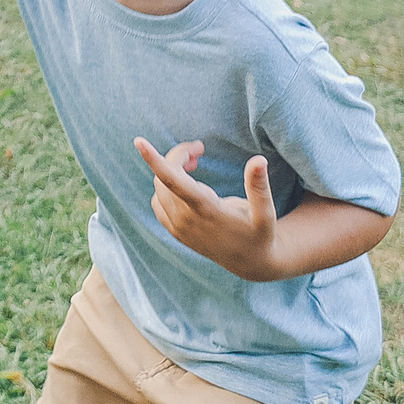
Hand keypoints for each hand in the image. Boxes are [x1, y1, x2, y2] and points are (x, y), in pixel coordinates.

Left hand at [135, 138, 285, 281]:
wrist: (250, 263)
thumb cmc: (259, 234)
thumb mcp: (265, 213)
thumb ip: (259, 187)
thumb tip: (258, 160)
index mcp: (206, 210)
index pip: (172, 180)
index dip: (155, 160)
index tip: (138, 141)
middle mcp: (186, 220)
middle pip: (166, 176)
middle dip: (179, 156)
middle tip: (200, 149)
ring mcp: (178, 228)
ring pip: (159, 187)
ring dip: (172, 169)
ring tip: (196, 162)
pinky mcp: (175, 232)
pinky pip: (158, 202)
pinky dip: (165, 186)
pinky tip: (186, 183)